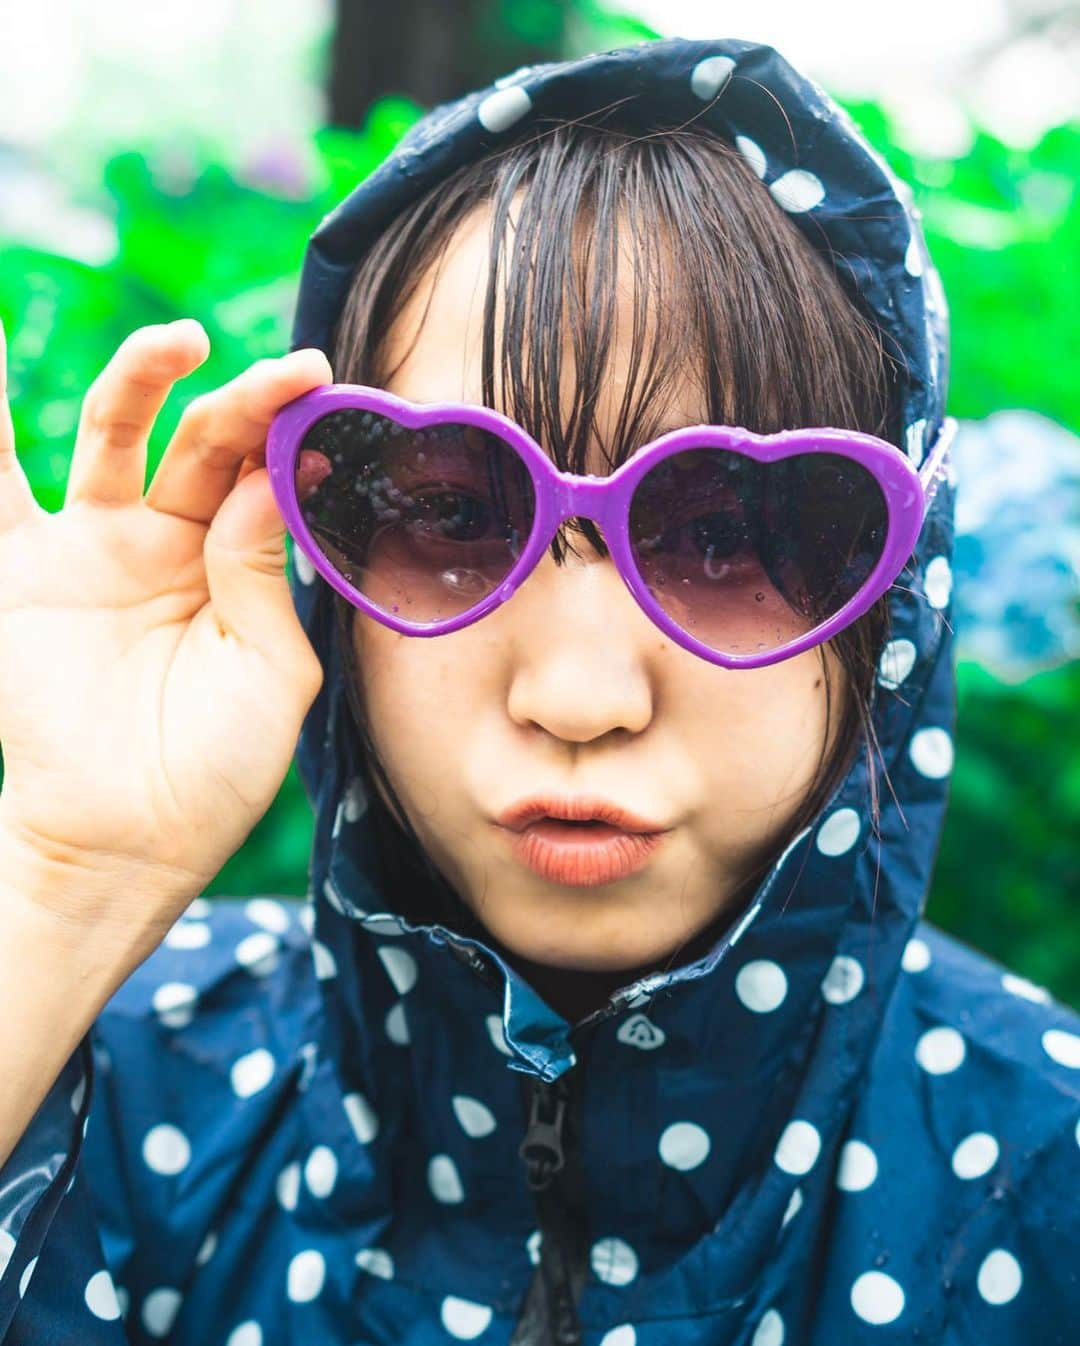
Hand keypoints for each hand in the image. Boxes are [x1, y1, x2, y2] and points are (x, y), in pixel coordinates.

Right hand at [0, 317, 329, 943]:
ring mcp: (92, 546)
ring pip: (110, 435)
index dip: (289, 434)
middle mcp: (166, 543)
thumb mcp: (270, 674)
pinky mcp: (22, 567)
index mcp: (233, 567)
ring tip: (177, 339)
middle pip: (201, 444)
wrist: (126, 840)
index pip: (259, 476)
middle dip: (242, 402)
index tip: (324, 388)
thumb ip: (262, 576)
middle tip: (289, 372)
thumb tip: (263, 480)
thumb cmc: (215, 769)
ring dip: (140, 377)